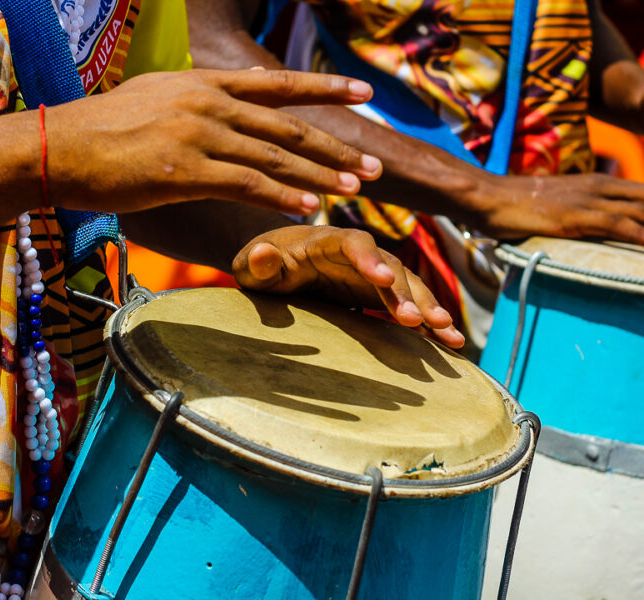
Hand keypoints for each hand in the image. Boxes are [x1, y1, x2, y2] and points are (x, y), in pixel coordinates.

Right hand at [47, 69, 382, 215]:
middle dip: (336, 146)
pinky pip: (247, 184)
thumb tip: (234, 103)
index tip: (365, 91)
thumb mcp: (156, 97)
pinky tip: (309, 207)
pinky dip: (283, 196)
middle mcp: (209, 102)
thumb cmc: (102, 128)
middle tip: (372, 165)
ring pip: (275, 157)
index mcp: (204, 83)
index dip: (326, 87)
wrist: (58, 146)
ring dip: (320, 175)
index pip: (278, 83)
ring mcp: (200, 134)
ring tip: (355, 191)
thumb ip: (200, 101)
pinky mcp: (186, 170)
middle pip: (288, 126)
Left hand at [232, 225, 465, 348]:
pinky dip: (430, 321)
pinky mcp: (379, 293)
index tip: (381, 279)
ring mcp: (371, 272)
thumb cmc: (260, 265)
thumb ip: (256, 262)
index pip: (351, 242)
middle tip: (416, 320)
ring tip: (446, 332)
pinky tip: (451, 342)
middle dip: (404, 291)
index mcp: (323, 241)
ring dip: (427, 306)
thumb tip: (262, 253)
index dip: (368, 258)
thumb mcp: (250, 266)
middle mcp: (355, 253)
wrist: (276, 266)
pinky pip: (410, 304)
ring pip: (407, 285)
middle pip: (387, 266)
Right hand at [469, 173, 643, 243]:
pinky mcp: (580, 217)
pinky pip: (625, 228)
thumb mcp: (552, 206)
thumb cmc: (511, 205)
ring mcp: (593, 201)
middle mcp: (603, 187)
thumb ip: (572, 215)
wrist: (487, 196)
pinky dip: (643, 239)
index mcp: (599, 183)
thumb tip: (572, 231)